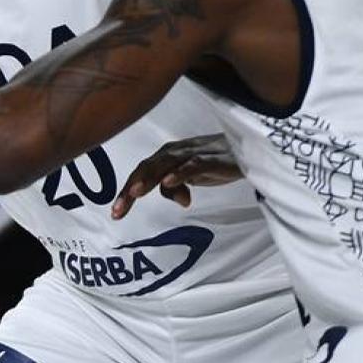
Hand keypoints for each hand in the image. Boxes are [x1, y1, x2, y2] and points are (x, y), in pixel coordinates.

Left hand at [111, 134, 242, 218]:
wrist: (247, 150)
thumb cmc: (214, 164)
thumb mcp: (191, 180)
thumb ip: (177, 189)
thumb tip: (179, 200)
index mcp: (165, 157)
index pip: (140, 173)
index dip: (126, 191)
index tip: (115, 213)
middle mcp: (173, 152)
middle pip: (146, 168)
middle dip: (130, 189)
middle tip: (117, 210)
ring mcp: (192, 153)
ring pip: (164, 164)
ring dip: (148, 179)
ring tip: (134, 194)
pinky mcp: (211, 158)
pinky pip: (192, 164)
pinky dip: (179, 173)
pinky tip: (167, 182)